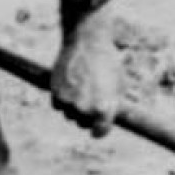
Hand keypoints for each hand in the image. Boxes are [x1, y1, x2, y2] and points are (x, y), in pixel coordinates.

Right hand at [52, 8, 121, 136]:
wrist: (86, 42)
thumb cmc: (107, 62)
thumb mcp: (119, 85)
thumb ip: (114, 106)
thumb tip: (110, 120)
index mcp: (105, 108)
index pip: (100, 132)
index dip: (100, 130)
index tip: (98, 128)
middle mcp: (85, 109)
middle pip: (82, 124)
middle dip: (86, 116)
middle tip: (90, 100)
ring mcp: (69, 102)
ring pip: (69, 115)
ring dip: (73, 107)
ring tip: (82, 87)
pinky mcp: (55, 94)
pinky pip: (58, 105)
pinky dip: (62, 98)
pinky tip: (71, 83)